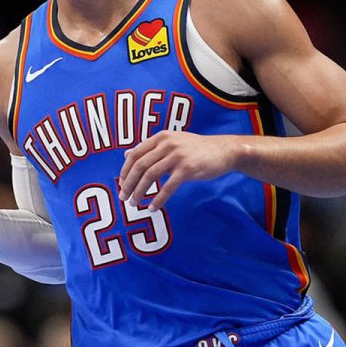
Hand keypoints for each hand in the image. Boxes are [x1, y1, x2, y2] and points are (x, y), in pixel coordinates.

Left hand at [118, 132, 237, 210]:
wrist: (224, 151)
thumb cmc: (196, 149)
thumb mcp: (172, 142)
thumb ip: (150, 148)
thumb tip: (126, 154)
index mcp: (160, 137)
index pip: (135, 154)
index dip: (125, 171)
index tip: (121, 185)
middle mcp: (167, 144)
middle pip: (140, 166)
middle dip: (128, 184)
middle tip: (124, 198)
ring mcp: (177, 156)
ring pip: (150, 176)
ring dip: (140, 192)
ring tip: (135, 204)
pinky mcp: (187, 169)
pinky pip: (168, 187)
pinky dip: (158, 199)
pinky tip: (153, 208)